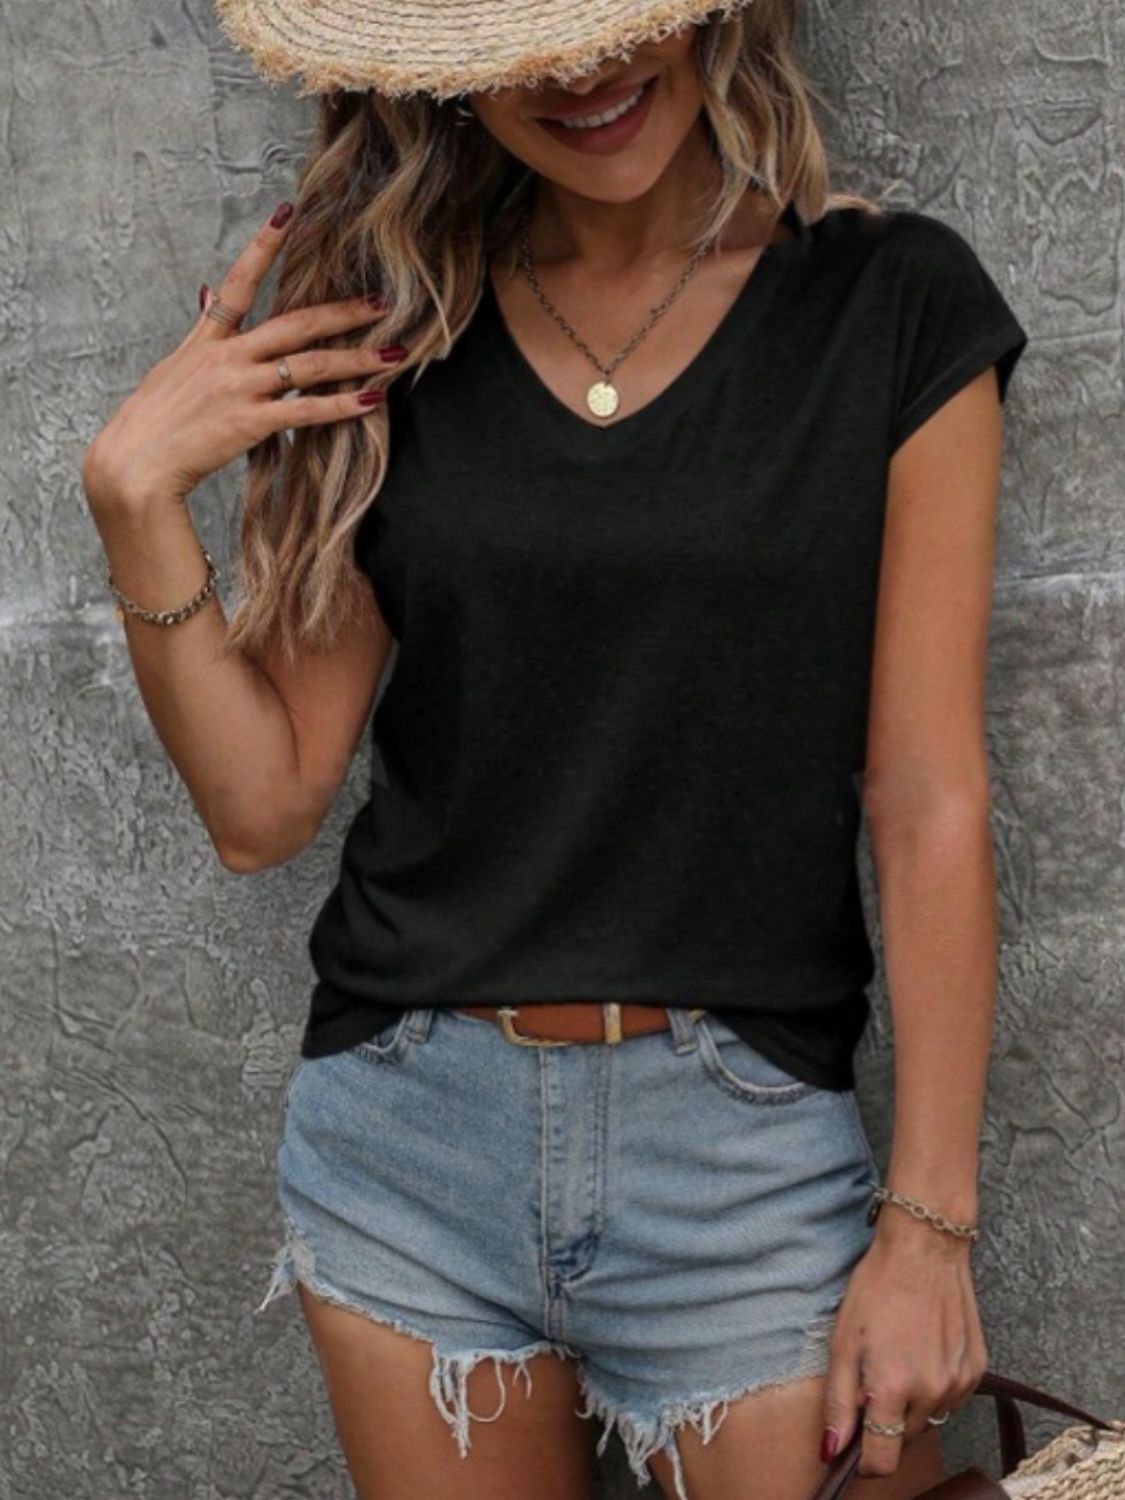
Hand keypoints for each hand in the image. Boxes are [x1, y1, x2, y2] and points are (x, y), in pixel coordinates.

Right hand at [80, 202, 393, 508]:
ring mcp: (240, 387)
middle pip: (295, 324)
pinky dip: (342, 406)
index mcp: (207, 338)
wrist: (137, 461)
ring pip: (310, 366)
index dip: (263, 245)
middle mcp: (228, 356)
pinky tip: (371, 401)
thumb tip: (206, 293)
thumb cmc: (156, 418)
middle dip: (342, 312)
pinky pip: (307, 411)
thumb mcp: (174, 365)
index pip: (239, 281)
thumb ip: (202, 330)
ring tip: (393, 356)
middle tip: (381, 303)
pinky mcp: (250, 422)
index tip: (288, 213)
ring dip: (357, 359)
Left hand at [820, 1210, 987, 1477]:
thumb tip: (832, 1450)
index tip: (856, 1446)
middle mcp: (931, 1393)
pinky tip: (923, 1349)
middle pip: (904, 1437)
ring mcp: (959, 1383)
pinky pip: (951, 1397)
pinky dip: (935, 1385)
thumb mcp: (843, 1341)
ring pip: (929, 1418)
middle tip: (873, 1376)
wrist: (924, 1248)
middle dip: (885, 1419)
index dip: (866, 1461)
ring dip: (912, 1402)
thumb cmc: (877, 1288)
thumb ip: (839, 1401)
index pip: (883, 1460)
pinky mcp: (976, 1369)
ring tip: (899, 1355)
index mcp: (894, 1388)